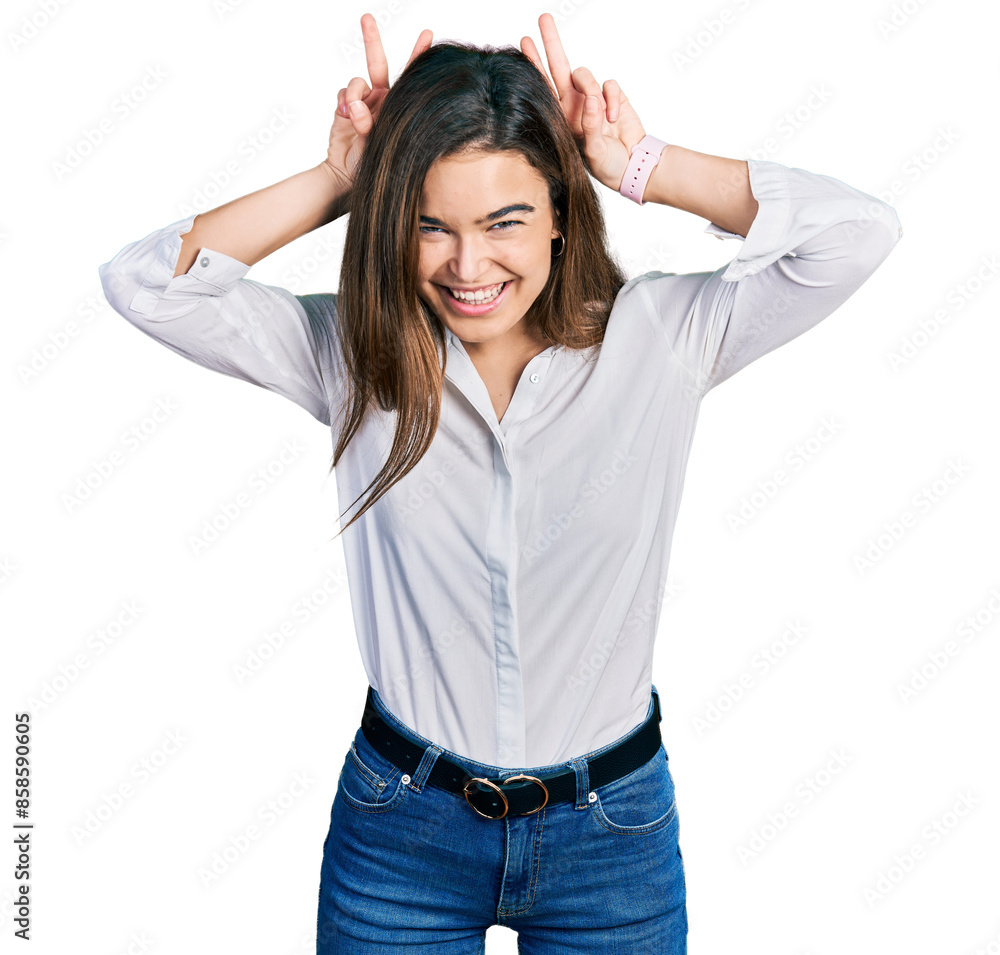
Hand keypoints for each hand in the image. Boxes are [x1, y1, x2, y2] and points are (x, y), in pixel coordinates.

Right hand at [323, 13, 432, 188]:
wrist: (347, 177)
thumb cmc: (374, 167)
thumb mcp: (384, 146)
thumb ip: (370, 125)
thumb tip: (356, 106)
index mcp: (399, 107)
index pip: (411, 78)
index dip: (418, 55)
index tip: (427, 33)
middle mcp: (381, 100)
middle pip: (377, 63)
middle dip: (372, 40)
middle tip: (367, 18)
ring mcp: (362, 101)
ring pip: (357, 82)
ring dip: (355, 96)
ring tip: (354, 116)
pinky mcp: (343, 106)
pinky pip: (343, 92)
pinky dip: (344, 102)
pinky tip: (346, 116)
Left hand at [520, 13, 645, 192]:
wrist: (633, 165)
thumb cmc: (607, 165)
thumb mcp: (593, 152)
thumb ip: (590, 127)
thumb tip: (592, 101)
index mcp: (562, 118)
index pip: (544, 87)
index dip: (534, 65)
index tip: (525, 41)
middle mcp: (574, 105)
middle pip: (559, 67)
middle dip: (551, 42)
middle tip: (543, 18)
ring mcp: (593, 99)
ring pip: (585, 75)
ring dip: (591, 89)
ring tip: (602, 116)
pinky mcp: (613, 96)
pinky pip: (608, 84)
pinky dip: (612, 99)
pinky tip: (614, 118)